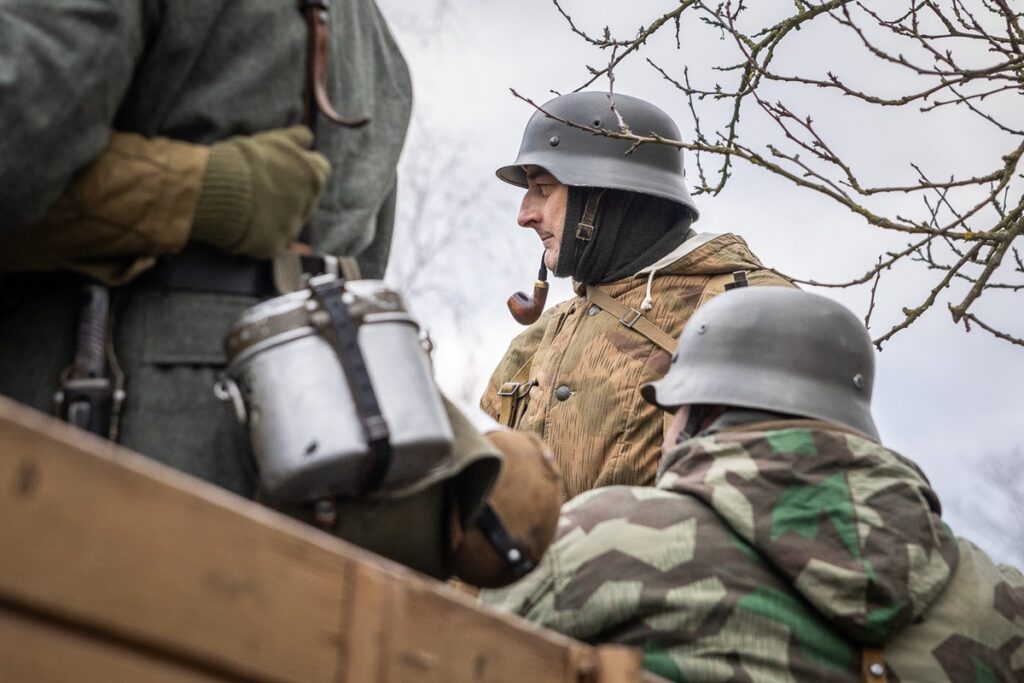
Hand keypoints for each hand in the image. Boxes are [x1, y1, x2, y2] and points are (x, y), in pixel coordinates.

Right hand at [191, 125, 330, 258]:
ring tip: (251, 209)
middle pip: (307, 200)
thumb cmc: (244, 158)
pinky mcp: (275, 246)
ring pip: (290, 223)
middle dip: (291, 195)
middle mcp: (310, 202)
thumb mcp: (273, 139)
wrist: (216, 188)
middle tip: (264, 190)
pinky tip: (244, 227)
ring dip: (278, 217)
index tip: (285, 169)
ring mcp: (294, 227)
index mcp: (314, 175)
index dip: (302, 169)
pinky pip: (272, 243)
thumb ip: (296, 138)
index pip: (321, 170)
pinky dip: (261, 237)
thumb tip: (309, 138)